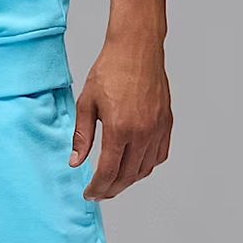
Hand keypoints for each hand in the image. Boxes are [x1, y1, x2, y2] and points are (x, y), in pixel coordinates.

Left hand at [70, 0, 171, 199]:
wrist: (137, 48)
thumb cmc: (110, 70)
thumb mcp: (86, 103)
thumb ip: (82, 136)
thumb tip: (75, 162)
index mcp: (120, 128)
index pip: (109, 172)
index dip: (97, 187)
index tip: (89, 194)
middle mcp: (142, 132)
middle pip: (128, 176)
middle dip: (112, 189)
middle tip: (100, 193)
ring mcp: (158, 129)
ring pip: (145, 169)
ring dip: (129, 180)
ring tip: (114, 182)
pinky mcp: (166, 123)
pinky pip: (160, 155)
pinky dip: (146, 166)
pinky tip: (135, 166)